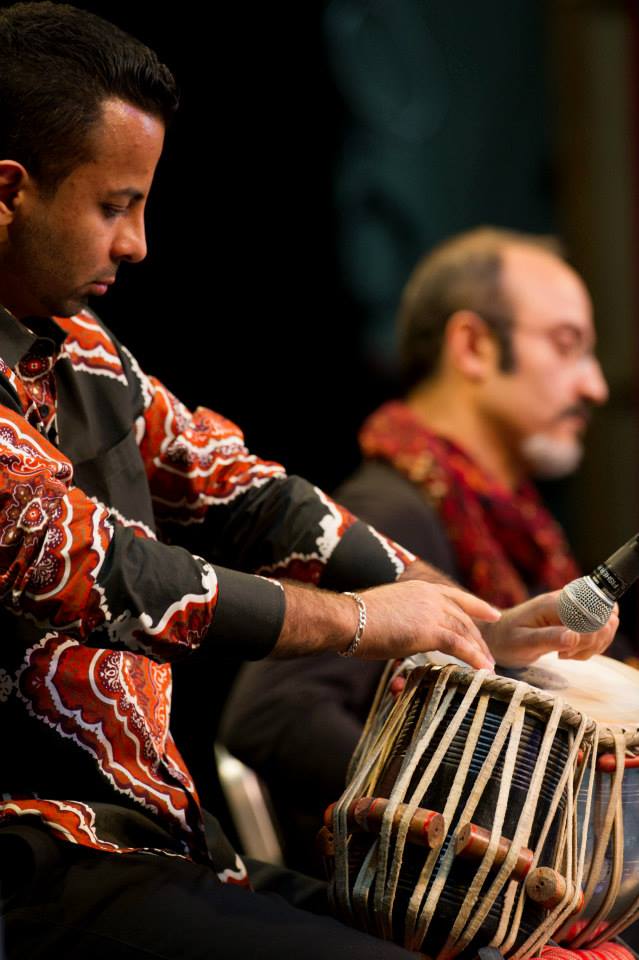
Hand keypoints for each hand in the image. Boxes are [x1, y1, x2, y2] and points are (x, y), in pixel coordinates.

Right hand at [359, 580, 499, 669]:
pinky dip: (474, 658)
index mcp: (420, 589)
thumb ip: (405, 619)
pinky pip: (459, 646)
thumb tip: (406, 633)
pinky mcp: (430, 631)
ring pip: (464, 632)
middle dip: (479, 637)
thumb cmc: (357, 620)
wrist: (349, 619)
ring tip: (489, 667)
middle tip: (490, 654)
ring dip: (479, 651)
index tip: (492, 613)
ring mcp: (432, 612)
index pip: (456, 596)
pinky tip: (484, 669)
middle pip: (464, 618)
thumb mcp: (388, 612)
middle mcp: (430, 596)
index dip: (477, 605)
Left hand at [481, 591, 618, 666]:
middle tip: (569, 651)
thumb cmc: (506, 640)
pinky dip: (590, 647)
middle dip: (596, 639)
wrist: (497, 637)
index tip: (572, 647)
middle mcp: (567, 601)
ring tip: (567, 653)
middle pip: (607, 614)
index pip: (593, 610)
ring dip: (594, 644)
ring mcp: (573, 609)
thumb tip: (575, 637)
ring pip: (606, 623)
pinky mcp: (575, 619)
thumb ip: (549, 638)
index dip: (592, 631)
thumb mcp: (523, 642)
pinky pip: (598, 631)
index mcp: (554, 603)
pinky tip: (570, 652)